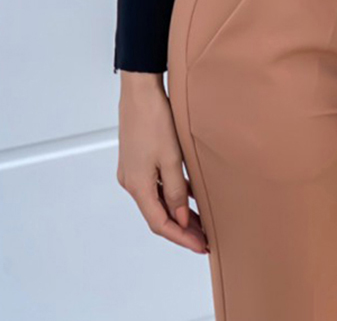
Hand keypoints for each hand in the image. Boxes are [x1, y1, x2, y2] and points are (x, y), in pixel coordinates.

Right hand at [117, 72, 208, 253]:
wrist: (139, 91)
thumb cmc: (154, 119)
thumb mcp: (171, 157)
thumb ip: (176, 190)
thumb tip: (179, 219)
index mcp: (137, 185)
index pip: (160, 223)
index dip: (181, 238)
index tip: (201, 245)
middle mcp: (131, 182)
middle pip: (157, 215)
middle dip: (181, 229)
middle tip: (205, 238)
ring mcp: (133, 171)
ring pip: (157, 201)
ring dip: (177, 213)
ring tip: (200, 222)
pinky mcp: (137, 160)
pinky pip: (156, 186)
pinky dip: (172, 195)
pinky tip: (188, 196)